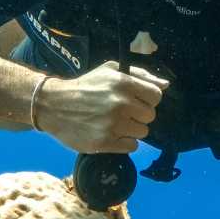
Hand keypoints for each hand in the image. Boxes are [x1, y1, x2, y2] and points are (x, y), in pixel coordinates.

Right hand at [33, 61, 168, 153]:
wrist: (54, 105)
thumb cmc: (86, 86)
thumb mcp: (110, 71)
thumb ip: (140, 75)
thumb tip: (165, 85)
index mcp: (123, 83)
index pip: (156, 96)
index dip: (148, 99)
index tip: (136, 100)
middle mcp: (120, 103)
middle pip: (150, 116)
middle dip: (139, 114)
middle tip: (122, 112)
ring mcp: (113, 124)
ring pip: (142, 132)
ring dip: (131, 129)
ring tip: (114, 122)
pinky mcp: (104, 142)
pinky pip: (132, 146)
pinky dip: (124, 142)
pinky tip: (110, 133)